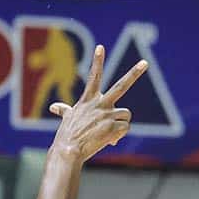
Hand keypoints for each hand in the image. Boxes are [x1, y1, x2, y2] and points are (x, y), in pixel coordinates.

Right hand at [46, 42, 148, 166]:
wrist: (68, 151)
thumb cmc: (66, 136)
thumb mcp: (67, 119)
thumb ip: (64, 110)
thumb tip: (54, 107)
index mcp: (88, 100)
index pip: (94, 77)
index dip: (97, 61)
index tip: (100, 47)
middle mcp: (100, 104)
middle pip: (122, 85)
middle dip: (134, 73)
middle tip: (145, 62)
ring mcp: (107, 115)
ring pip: (125, 114)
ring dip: (120, 123)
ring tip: (108, 132)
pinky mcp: (113, 127)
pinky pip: (125, 128)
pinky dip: (119, 135)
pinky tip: (109, 141)